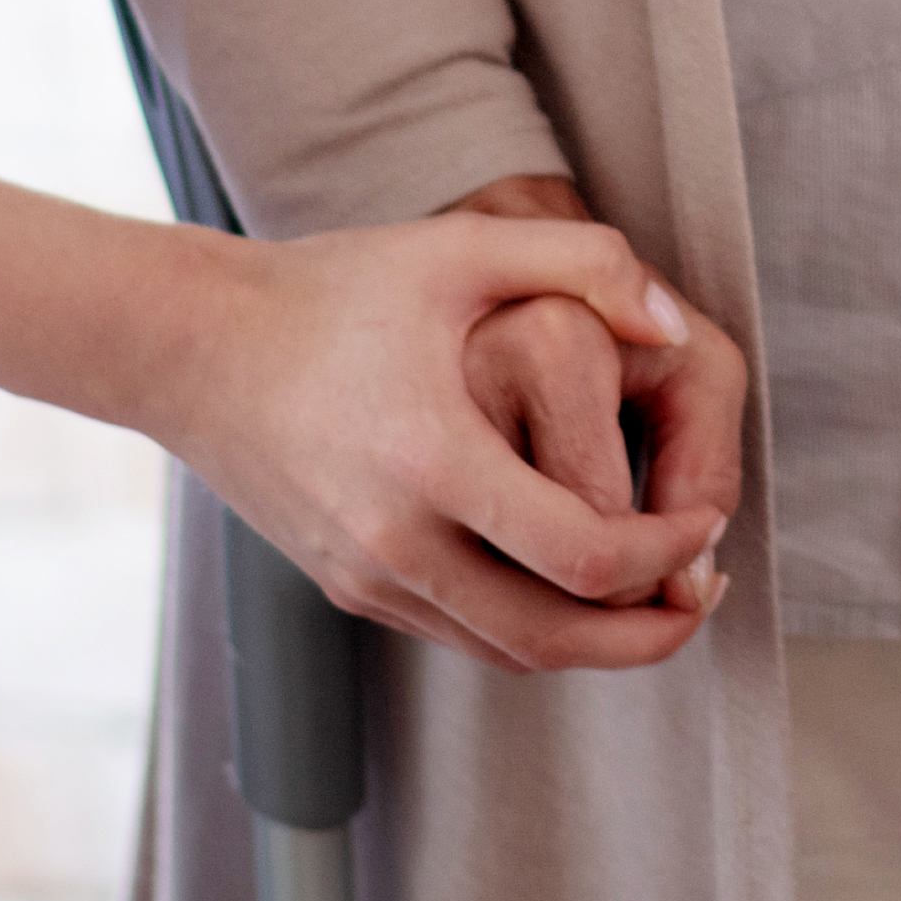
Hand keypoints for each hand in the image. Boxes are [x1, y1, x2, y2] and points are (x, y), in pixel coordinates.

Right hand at [141, 205, 735, 674]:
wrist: (190, 345)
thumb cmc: (331, 287)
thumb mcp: (460, 249)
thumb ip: (586, 264)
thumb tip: (676, 324)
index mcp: (434, 460)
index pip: (584, 556)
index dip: (667, 552)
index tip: (709, 522)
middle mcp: (396, 541)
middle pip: (553, 639)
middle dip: (646, 635)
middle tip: (704, 598)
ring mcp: (367, 576)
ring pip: (506, 651)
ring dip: (592, 644)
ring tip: (654, 598)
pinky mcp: (347, 587)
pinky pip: (459, 633)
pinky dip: (527, 628)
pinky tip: (568, 584)